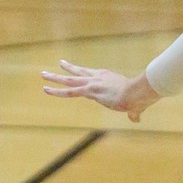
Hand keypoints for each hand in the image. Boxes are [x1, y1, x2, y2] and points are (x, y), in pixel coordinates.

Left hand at [41, 60, 161, 122]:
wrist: (137, 92)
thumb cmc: (139, 97)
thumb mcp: (136, 104)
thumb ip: (134, 112)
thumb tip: (136, 119)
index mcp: (108, 77)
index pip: (92, 76)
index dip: (84, 74)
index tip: (78, 71)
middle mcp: (98, 77)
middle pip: (79, 72)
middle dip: (68, 68)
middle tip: (60, 63)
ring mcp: (92, 83)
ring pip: (69, 80)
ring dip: (55, 77)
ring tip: (43, 74)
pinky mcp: (89, 91)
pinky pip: (68, 92)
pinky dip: (56, 91)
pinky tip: (46, 90)